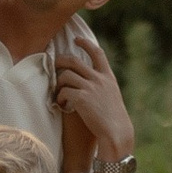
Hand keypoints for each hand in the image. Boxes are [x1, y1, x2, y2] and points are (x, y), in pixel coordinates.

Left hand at [53, 31, 131, 160]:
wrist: (117, 133)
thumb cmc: (114, 119)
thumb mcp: (112, 97)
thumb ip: (103, 87)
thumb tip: (92, 81)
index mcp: (108, 77)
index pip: (97, 53)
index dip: (86, 44)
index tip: (77, 40)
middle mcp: (99, 79)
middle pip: (74, 60)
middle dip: (61, 60)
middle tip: (55, 64)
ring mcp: (90, 88)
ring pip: (66, 75)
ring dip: (59, 83)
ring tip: (60, 94)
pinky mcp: (82, 99)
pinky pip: (64, 92)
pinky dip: (61, 98)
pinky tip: (63, 106)